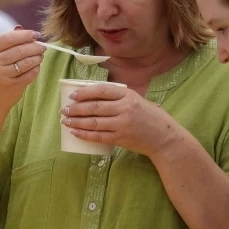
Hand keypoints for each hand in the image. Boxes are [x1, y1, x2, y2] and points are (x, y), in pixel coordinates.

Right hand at [0, 28, 44, 111]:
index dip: (24, 35)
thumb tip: (23, 29)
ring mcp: (2, 75)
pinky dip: (36, 69)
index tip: (36, 34)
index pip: (8, 38)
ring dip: (37, 58)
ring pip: (26, 62)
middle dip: (35, 47)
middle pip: (19, 50)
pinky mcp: (12, 85)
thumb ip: (10, 42)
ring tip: (40, 57)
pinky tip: (36, 67)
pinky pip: (30, 74)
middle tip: (42, 47)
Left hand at [60, 82, 177, 157]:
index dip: (85, 92)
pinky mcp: (121, 138)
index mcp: (128, 95)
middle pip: (95, 107)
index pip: (102, 90)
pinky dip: (85, 134)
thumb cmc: (150, 117)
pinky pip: (98, 136)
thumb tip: (94, 96)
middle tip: (64, 109)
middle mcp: (125, 108)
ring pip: (94, 122)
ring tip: (65, 121)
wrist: (164, 137)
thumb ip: (119, 97)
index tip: (72, 95)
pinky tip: (75, 132)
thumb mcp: (137, 100)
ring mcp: (123, 124)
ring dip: (77, 121)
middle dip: (76, 108)